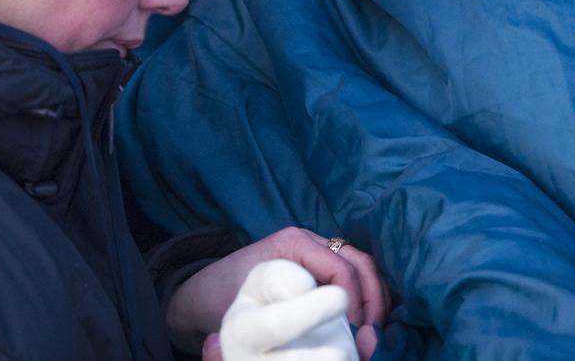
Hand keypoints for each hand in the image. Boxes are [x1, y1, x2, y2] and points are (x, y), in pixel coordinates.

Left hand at [166, 227, 386, 354]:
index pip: (340, 267)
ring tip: (372, 330)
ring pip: (360, 264)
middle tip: (371, 334)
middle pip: (359, 260)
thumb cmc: (221, 299)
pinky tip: (364, 320)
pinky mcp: (316, 263)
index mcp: (293, 244)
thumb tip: (336, 332)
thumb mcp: (249, 308)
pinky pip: (350, 273)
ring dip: (374, 296)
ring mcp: (315, 248)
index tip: (353, 332)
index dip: (353, 301)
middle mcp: (309, 239)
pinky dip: (364, 295)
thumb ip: (286, 315)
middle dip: (373, 297)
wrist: (200, 294)